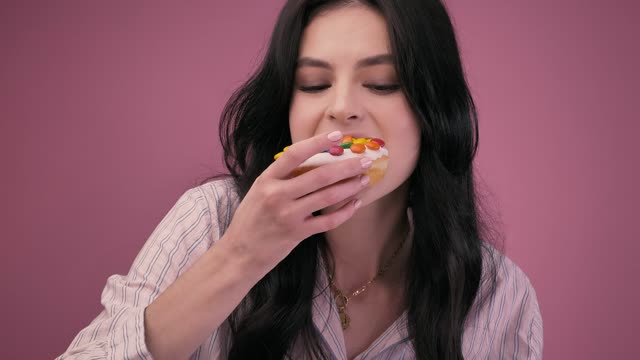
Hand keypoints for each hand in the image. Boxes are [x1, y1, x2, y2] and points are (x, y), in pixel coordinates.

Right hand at [220, 131, 371, 271]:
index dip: (318, 143)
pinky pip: (328, 221)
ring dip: (350, 187)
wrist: (239, 253)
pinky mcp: (297, 234)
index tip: (337, 135)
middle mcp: (277, 195)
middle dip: (346, 167)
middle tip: (365, 161)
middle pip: (319, 176)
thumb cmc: (251, 219)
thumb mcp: (259, 191)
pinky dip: (345, 212)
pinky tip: (355, 203)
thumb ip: (281, 177)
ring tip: (364, 179)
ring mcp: (288, 215)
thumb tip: (313, 161)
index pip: (295, 154)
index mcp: (267, 179)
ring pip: (328, 197)